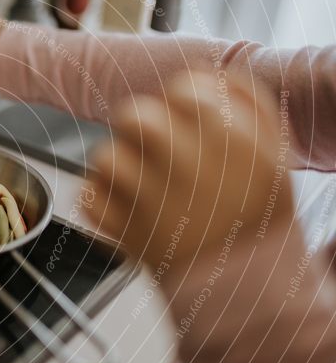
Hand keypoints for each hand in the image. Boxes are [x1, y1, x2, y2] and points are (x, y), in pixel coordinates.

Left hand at [85, 71, 293, 269]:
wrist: (245, 287)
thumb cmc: (254, 218)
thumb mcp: (273, 155)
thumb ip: (248, 106)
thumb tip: (211, 75)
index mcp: (229, 144)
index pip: (182, 89)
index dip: (177, 98)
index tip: (181, 114)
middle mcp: (188, 170)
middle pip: (134, 116)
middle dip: (139, 125)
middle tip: (153, 145)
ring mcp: (152, 205)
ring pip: (105, 156)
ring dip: (115, 164)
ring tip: (137, 179)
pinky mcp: (125, 235)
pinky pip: (90, 199)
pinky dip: (97, 200)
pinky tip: (122, 206)